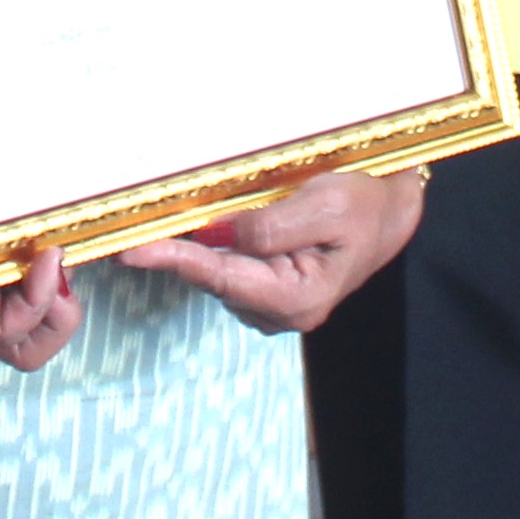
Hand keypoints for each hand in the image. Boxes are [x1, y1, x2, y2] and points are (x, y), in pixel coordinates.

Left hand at [122, 170, 425, 334]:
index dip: (173, 259)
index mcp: (297, 299)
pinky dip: (217, 248)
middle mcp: (282, 314)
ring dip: (202, 245)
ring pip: (218, 274)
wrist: (388, 211)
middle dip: (180, 249)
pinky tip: (223, 225)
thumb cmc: (364, 204)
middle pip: (213, 279)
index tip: (131, 251)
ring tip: (203, 210)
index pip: (220, 277)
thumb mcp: (325, 204)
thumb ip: (271, 225)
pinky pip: (229, 270)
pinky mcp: (268, 294)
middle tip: (143, 220)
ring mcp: (274, 309)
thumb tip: (220, 233)